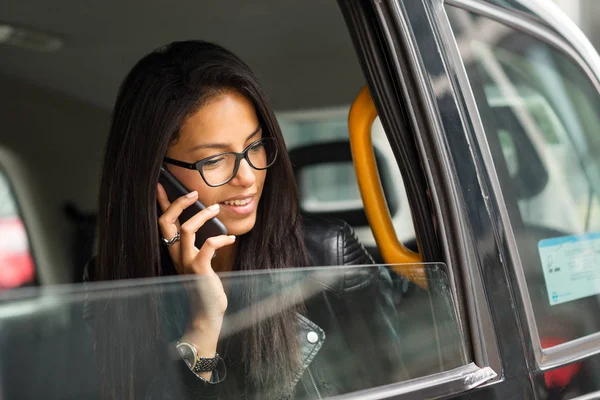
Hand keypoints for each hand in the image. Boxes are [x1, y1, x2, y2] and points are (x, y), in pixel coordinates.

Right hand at [157, 183, 234, 321]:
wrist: (207, 312)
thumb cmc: (205, 285)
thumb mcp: (199, 259)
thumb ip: (199, 242)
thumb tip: (207, 219)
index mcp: (174, 251)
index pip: (164, 222)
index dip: (162, 203)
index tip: (162, 185)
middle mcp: (176, 255)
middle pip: (166, 222)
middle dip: (178, 203)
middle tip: (194, 193)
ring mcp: (186, 262)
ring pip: (187, 230)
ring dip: (202, 216)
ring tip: (216, 209)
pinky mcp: (199, 270)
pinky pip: (208, 246)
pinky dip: (221, 238)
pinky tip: (231, 239)